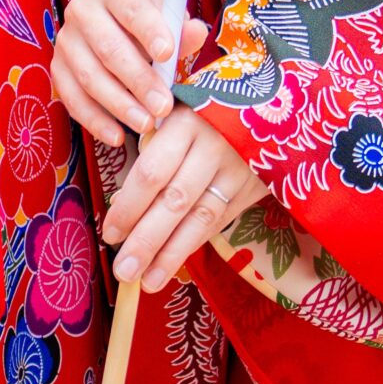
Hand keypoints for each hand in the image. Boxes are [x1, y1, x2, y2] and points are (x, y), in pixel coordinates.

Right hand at [53, 0, 206, 147]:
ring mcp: (66, 40)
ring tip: (146, 124)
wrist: (112, 18)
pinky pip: (71, 97)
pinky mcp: (58, 68)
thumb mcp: (165, 13)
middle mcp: (81, 10)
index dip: (149, 30)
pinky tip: (117, 135)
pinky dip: (94, 119)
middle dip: (138, 80)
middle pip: (108, 47)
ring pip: (89, 75)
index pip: (130, 8)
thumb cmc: (145, 19)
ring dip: (119, 104)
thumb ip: (181, 27)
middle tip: (163, 106)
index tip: (169, 54)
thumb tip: (195, 33)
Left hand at [101, 105, 266, 292]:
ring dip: (171, 254)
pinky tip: (173, 265)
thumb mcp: (175, 113)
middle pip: (175, 202)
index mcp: (184, 123)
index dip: (129, 207)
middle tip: (123, 271)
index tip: (110, 234)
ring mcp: (237, 170)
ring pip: (200, 219)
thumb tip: (124, 198)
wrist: (272, 102)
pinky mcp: (253, 188)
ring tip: (146, 281)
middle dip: (146, 241)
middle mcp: (213, 148)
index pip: (151, 172)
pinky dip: (194, 244)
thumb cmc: (204, 109)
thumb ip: (154, 149)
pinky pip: (219, 222)